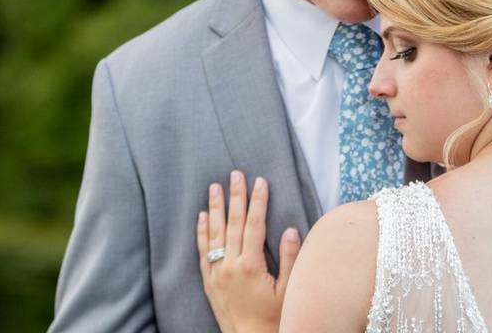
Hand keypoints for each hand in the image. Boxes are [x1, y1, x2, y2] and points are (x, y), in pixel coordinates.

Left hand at [197, 171, 300, 332]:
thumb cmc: (274, 318)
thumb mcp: (288, 290)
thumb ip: (289, 258)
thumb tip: (289, 229)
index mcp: (250, 266)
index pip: (254, 225)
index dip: (258, 201)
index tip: (260, 181)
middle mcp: (230, 266)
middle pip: (233, 223)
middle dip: (235, 196)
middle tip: (235, 174)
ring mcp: (217, 273)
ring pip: (215, 233)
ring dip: (215, 208)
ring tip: (214, 187)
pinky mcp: (209, 281)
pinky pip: (203, 251)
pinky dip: (202, 232)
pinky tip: (202, 216)